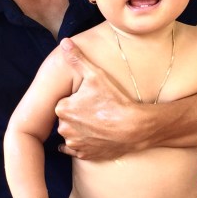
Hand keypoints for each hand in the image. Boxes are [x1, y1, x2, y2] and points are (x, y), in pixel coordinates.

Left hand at [55, 38, 144, 159]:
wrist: (133, 127)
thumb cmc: (114, 100)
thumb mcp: (95, 75)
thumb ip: (77, 59)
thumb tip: (64, 42)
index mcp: (63, 109)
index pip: (65, 102)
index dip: (78, 100)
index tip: (90, 98)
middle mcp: (64, 128)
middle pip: (67, 118)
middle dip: (78, 114)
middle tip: (95, 109)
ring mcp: (75, 144)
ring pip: (72, 133)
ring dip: (80, 129)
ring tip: (97, 122)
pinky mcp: (85, 155)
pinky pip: (76, 150)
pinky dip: (83, 144)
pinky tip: (92, 137)